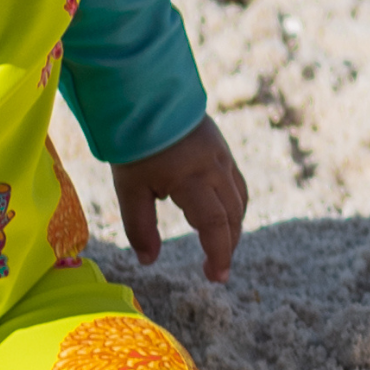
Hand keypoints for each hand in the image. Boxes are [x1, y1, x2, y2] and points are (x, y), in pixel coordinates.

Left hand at [114, 117, 249, 279]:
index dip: (219, 254)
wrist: (147, 92)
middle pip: (233, 216)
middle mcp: (215, 169)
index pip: (215, 225)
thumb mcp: (130, 187)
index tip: (216, 277)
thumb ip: (140, 226)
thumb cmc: (134, 141)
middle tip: (216, 271)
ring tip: (219, 246)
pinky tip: (221, 214)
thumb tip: (149, 260)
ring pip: (239, 200)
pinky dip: (234, 206)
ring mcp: (222, 157)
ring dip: (233, 227)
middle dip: (227, 246)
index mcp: (193, 179)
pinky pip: (237, 184)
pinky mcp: (221, 148)